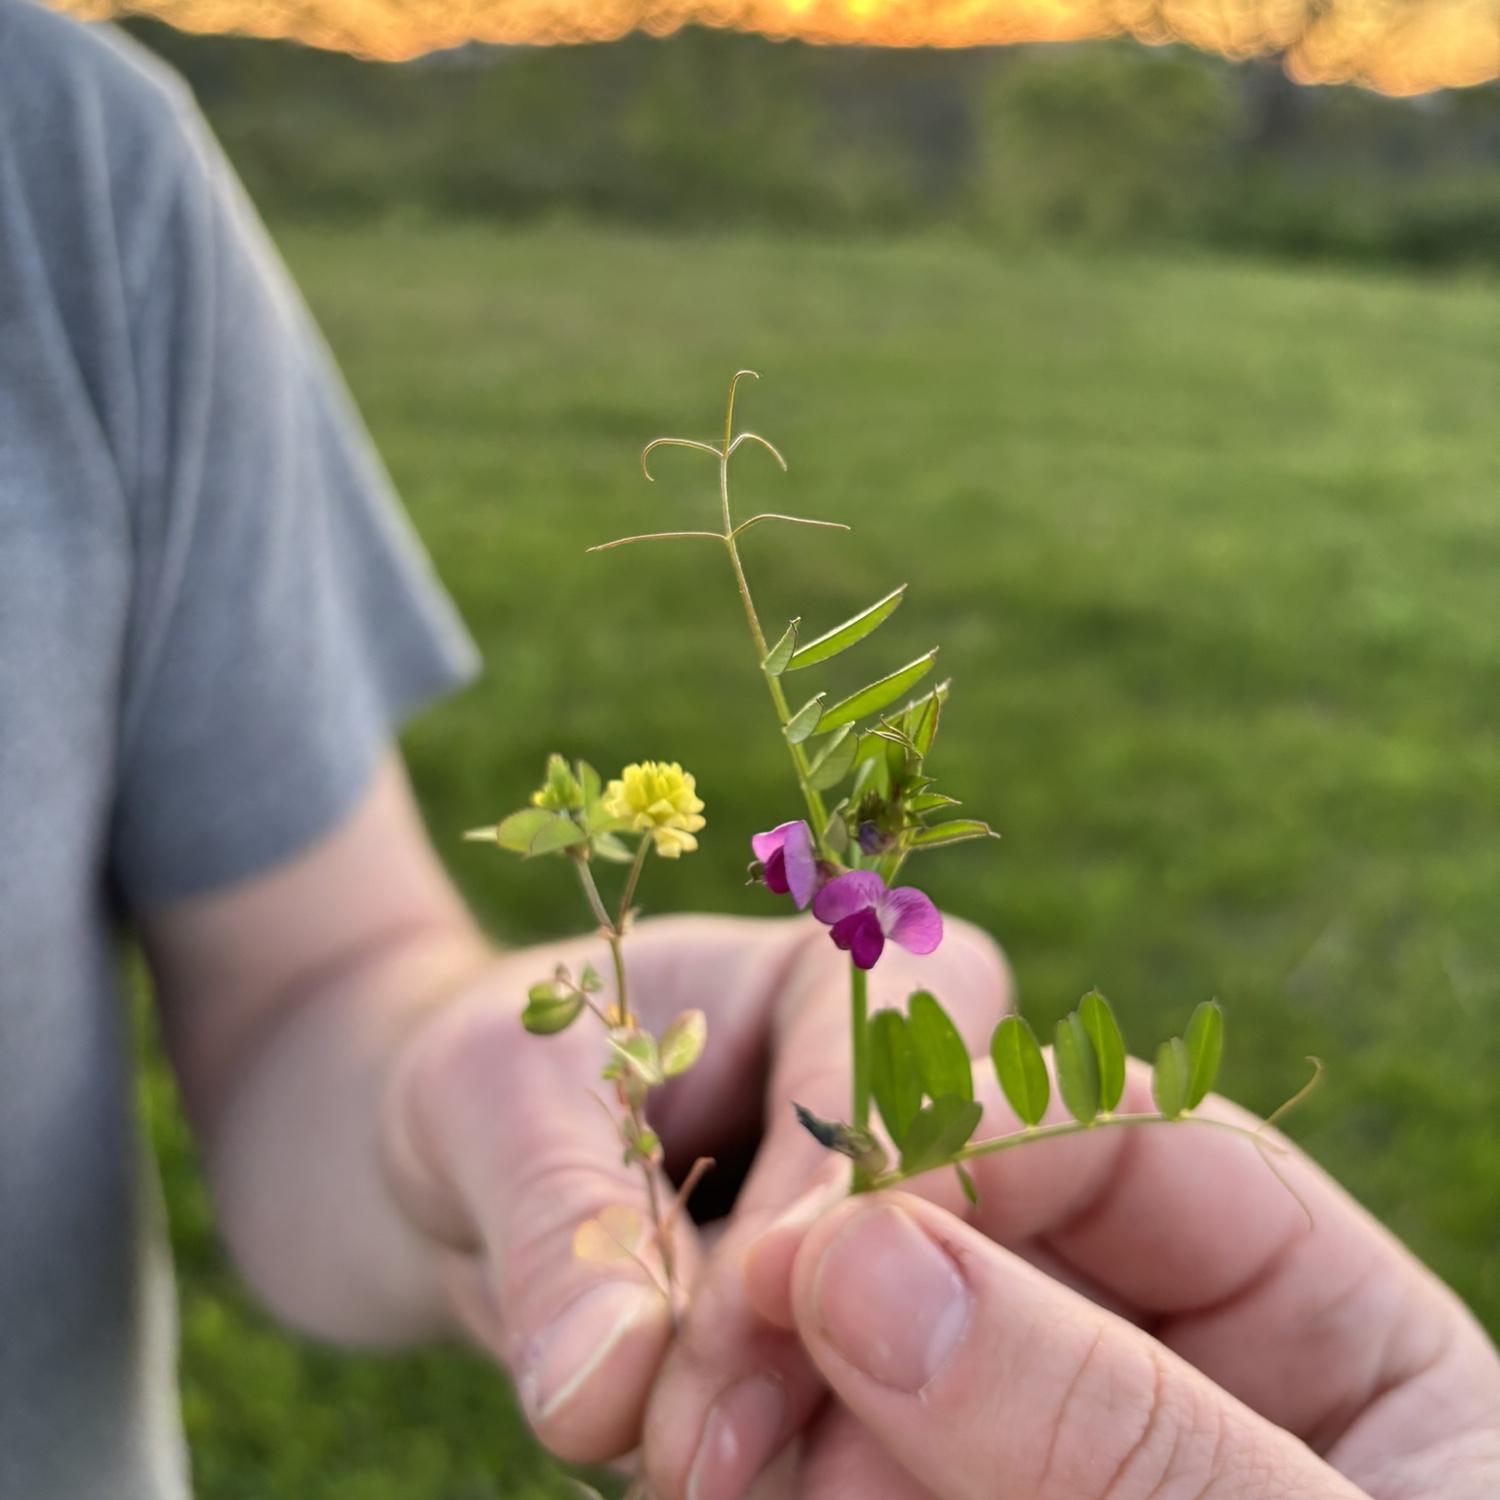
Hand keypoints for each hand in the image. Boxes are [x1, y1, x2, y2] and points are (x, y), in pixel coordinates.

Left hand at [380, 912, 1010, 1468]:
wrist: (483, 1166)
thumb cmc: (500, 1077)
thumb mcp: (494, 1100)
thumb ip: (562, 1224)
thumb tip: (609, 1390)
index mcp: (852, 982)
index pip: (870, 1104)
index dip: (807, 1232)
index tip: (711, 1352)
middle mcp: (911, 1107)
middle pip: (930, 1241)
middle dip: (821, 1366)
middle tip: (693, 1470)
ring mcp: (906, 1235)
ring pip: (908, 1358)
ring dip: (804, 1448)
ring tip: (685, 1486)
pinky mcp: (871, 1346)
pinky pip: (855, 1427)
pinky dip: (783, 1471)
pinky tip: (700, 1484)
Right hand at [756, 1065, 1499, 1497]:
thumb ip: (1113, 1421)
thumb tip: (859, 1266)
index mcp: (1337, 1331)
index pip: (1136, 1146)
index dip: (979, 1142)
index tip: (835, 1217)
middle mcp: (1192, 1375)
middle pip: (994, 1252)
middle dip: (855, 1284)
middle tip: (729, 1346)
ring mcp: (1066, 1462)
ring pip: (907, 1368)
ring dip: (800, 1388)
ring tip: (716, 1454)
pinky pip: (868, 1471)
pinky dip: (803, 1469)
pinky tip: (746, 1481)